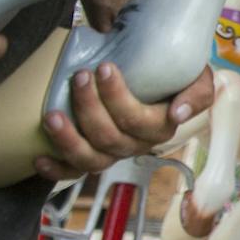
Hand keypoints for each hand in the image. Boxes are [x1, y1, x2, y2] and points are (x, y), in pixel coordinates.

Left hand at [35, 62, 216, 181]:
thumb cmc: (176, 76)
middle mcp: (136, 146)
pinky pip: (73, 173)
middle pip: (109, 138)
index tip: (104, 66)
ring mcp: (112, 154)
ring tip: (51, 116)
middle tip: (80, 76)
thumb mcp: (199, 79)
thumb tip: (178, 114)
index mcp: (161, 128)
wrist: (160, 78)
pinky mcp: (92, 157)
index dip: (117, 97)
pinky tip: (40, 157)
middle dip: (89, 107)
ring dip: (68, 140)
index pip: (137, 120)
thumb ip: (198, 94)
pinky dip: (56, 170)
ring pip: (90, 160)